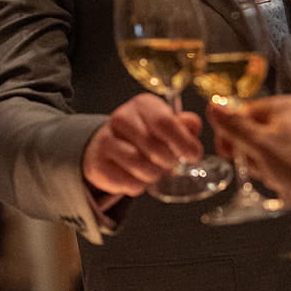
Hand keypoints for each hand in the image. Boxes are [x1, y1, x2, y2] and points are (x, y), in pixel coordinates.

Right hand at [82, 93, 205, 197]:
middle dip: (169, 162)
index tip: (193, 155)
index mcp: (142, 104)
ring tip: (154, 170)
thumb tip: (193, 125)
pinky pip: (127, 183)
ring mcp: (105, 140)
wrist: (108, 146)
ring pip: (141, 167)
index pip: (164, 123)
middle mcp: (121, 118)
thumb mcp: (167, 125)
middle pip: (154, 149)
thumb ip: (184, 125)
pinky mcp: (97, 164)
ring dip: (154, 175)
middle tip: (170, 164)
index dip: (183, 143)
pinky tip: (137, 177)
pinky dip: (138, 186)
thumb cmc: (146, 135)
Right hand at [208, 96, 290, 228]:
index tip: (227, 152)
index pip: (244, 114)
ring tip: (282, 180)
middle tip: (262, 168)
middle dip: (253, 159)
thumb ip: (234, 126)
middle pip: (255, 137)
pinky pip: (284, 168)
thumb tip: (213, 106)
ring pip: (268, 156)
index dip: (231, 135)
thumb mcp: (260, 144)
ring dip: (268, 172)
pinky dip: (284, 179)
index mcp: (284, 107)